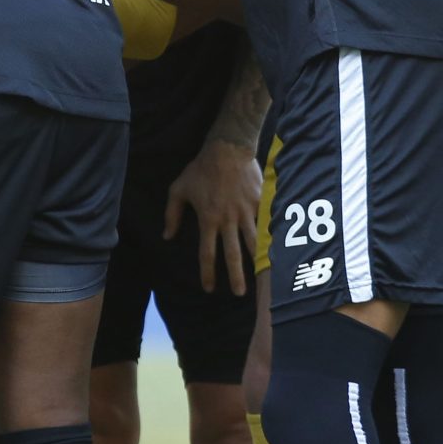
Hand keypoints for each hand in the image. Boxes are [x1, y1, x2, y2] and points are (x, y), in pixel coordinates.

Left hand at [164, 137, 261, 296]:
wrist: (228, 149)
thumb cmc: (200, 169)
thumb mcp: (178, 189)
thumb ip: (172, 214)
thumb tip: (167, 236)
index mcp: (207, 219)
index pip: (207, 253)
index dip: (208, 273)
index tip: (209, 288)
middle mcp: (228, 220)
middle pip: (233, 254)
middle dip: (236, 276)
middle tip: (239, 294)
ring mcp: (246, 213)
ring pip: (253, 243)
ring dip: (256, 261)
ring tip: (261, 276)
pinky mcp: (260, 204)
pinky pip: (265, 224)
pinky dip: (270, 238)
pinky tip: (275, 250)